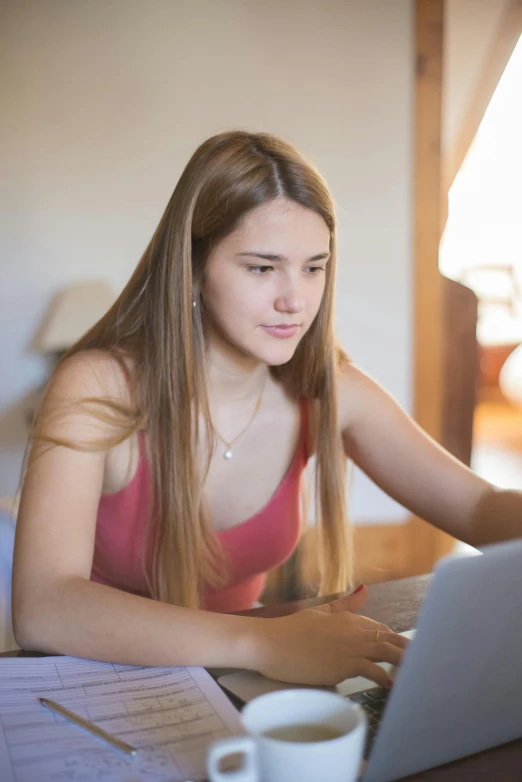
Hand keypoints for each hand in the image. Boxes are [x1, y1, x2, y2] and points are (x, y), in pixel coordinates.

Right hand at [252, 587, 407, 686]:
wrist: (270, 642)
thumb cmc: (289, 631)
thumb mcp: (319, 613)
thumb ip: (343, 605)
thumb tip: (363, 589)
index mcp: (347, 618)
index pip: (380, 628)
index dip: (396, 641)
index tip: (407, 651)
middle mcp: (352, 629)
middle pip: (389, 638)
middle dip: (408, 650)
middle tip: (424, 661)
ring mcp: (348, 647)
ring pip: (386, 651)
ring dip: (403, 662)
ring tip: (416, 672)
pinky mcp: (343, 664)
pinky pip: (371, 670)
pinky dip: (384, 677)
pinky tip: (391, 685)